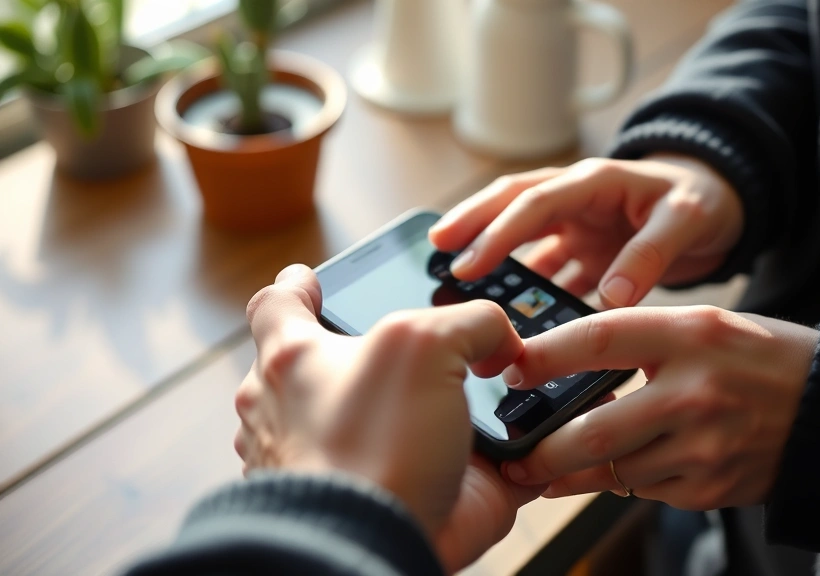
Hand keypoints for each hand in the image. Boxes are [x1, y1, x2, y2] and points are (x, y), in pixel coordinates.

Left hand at [235, 265, 544, 571]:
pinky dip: (473, 462)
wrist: (379, 545)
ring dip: (426, 412)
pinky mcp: (396, 500)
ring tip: (486, 392)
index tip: (309, 278)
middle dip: (371, 355)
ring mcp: (350, 461)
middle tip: (422, 342)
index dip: (298, 286)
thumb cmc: (371, 446)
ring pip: (377, 425)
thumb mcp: (422, 342)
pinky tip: (513, 450)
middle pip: (329, 367)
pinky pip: (433, 475)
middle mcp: (310, 414)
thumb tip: (501, 344)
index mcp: (294, 364)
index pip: (277, 307)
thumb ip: (468, 322)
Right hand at [429, 155, 742, 308]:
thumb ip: (649, 254)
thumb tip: (610, 297)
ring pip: (521, 238)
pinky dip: (525, 289)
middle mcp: (576, 200)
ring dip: (491, 257)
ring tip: (453, 284)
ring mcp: (577, 226)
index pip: (534, 202)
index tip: (468, 263)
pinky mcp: (583, 251)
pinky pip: (545, 269)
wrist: (723, 206)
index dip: (498, 231)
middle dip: (470, 224)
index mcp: (594, 182)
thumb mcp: (686, 221)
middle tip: (433, 250)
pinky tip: (506, 314)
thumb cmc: (703, 203)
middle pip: (510, 206)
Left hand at [498, 306, 818, 509]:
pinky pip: (646, 490)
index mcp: (690, 334)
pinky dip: (625, 481)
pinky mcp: (712, 486)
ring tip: (543, 473)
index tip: (509, 367)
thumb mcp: (705, 326)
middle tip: (513, 456)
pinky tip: (618, 470)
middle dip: (543, 452)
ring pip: (613, 470)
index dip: (545, 355)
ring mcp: (704, 446)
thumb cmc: (760, 358)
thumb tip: (569, 365)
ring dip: (573, 475)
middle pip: (594, 431)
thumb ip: (642, 340)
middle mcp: (695, 391)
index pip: (599, 339)